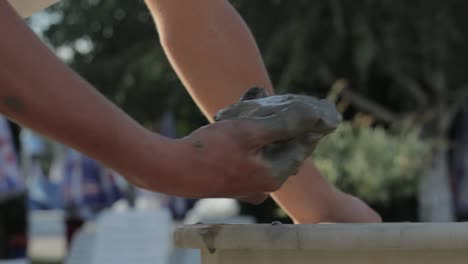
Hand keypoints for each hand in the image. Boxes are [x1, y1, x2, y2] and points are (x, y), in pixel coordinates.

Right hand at [130, 118, 309, 203]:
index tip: (312, 104)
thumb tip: (312, 116)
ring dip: (264, 123)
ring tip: (258, 99)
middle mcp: (264, 183)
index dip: (308, 123)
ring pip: (265, 147)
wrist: (171, 170)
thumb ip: (283, 124)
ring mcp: (247, 183)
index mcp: (274, 174)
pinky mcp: (232, 178)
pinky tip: (239, 113)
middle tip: (283, 100)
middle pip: (283, 146)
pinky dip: (249, 133)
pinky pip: (249, 151)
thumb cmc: (210, 152)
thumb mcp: (249, 132)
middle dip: (284, 121)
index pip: (302, 145)